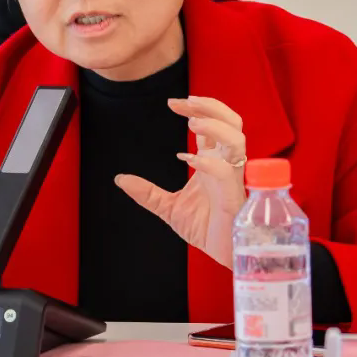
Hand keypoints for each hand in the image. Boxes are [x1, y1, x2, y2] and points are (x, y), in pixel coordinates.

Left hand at [115, 96, 246, 267]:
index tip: (172, 103)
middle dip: (210, 107)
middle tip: (186, 102)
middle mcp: (226, 164)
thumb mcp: (169, 208)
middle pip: (231, 122)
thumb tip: (120, 179)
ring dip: (216, 126)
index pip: (211, 125)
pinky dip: (209, 163)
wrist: (224, 253)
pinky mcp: (233, 196)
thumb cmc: (207, 228)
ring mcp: (232, 178)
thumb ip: (147, 193)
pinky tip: (189, 160)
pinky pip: (228, 172)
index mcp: (213, 162)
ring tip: (193, 123)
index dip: (195, 109)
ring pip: (237, 139)